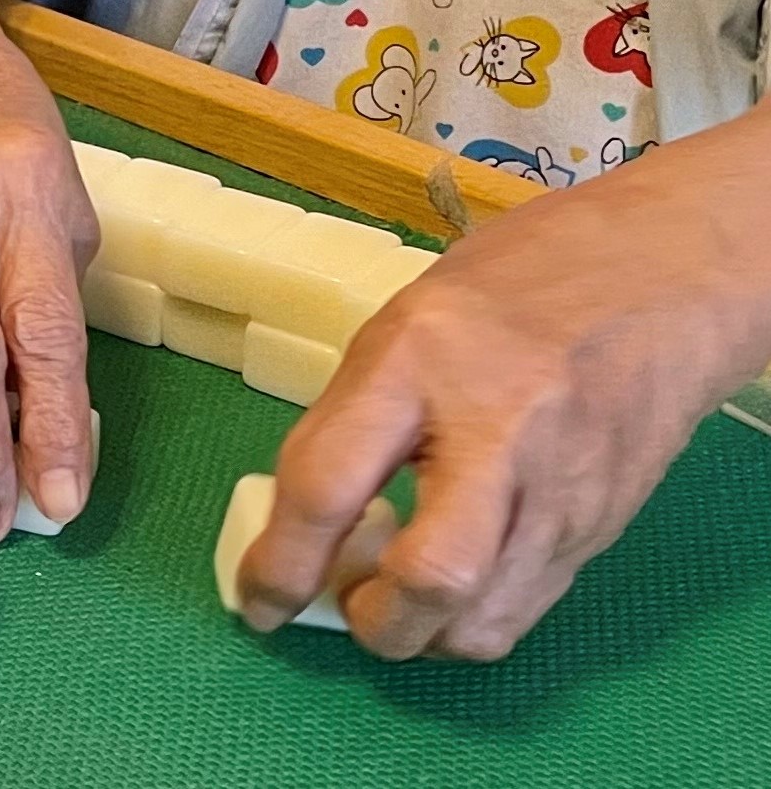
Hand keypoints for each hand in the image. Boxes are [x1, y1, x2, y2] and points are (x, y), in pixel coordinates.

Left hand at [236, 109, 770, 658]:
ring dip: (425, 637)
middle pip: (431, 575)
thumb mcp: (403, 323)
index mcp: (415, 359)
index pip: (329, 483)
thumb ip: (356, 417)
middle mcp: (494, 430)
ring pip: (488, 616)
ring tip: (396, 605)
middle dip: (374, 622)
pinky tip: (454, 591)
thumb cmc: (509, 285)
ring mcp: (560, 486)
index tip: (257, 602)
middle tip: (346, 606)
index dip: (281, 563)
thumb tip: (304, 516)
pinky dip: (476, 619)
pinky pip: (530, 606)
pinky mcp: (602, 524)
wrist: (657, 277)